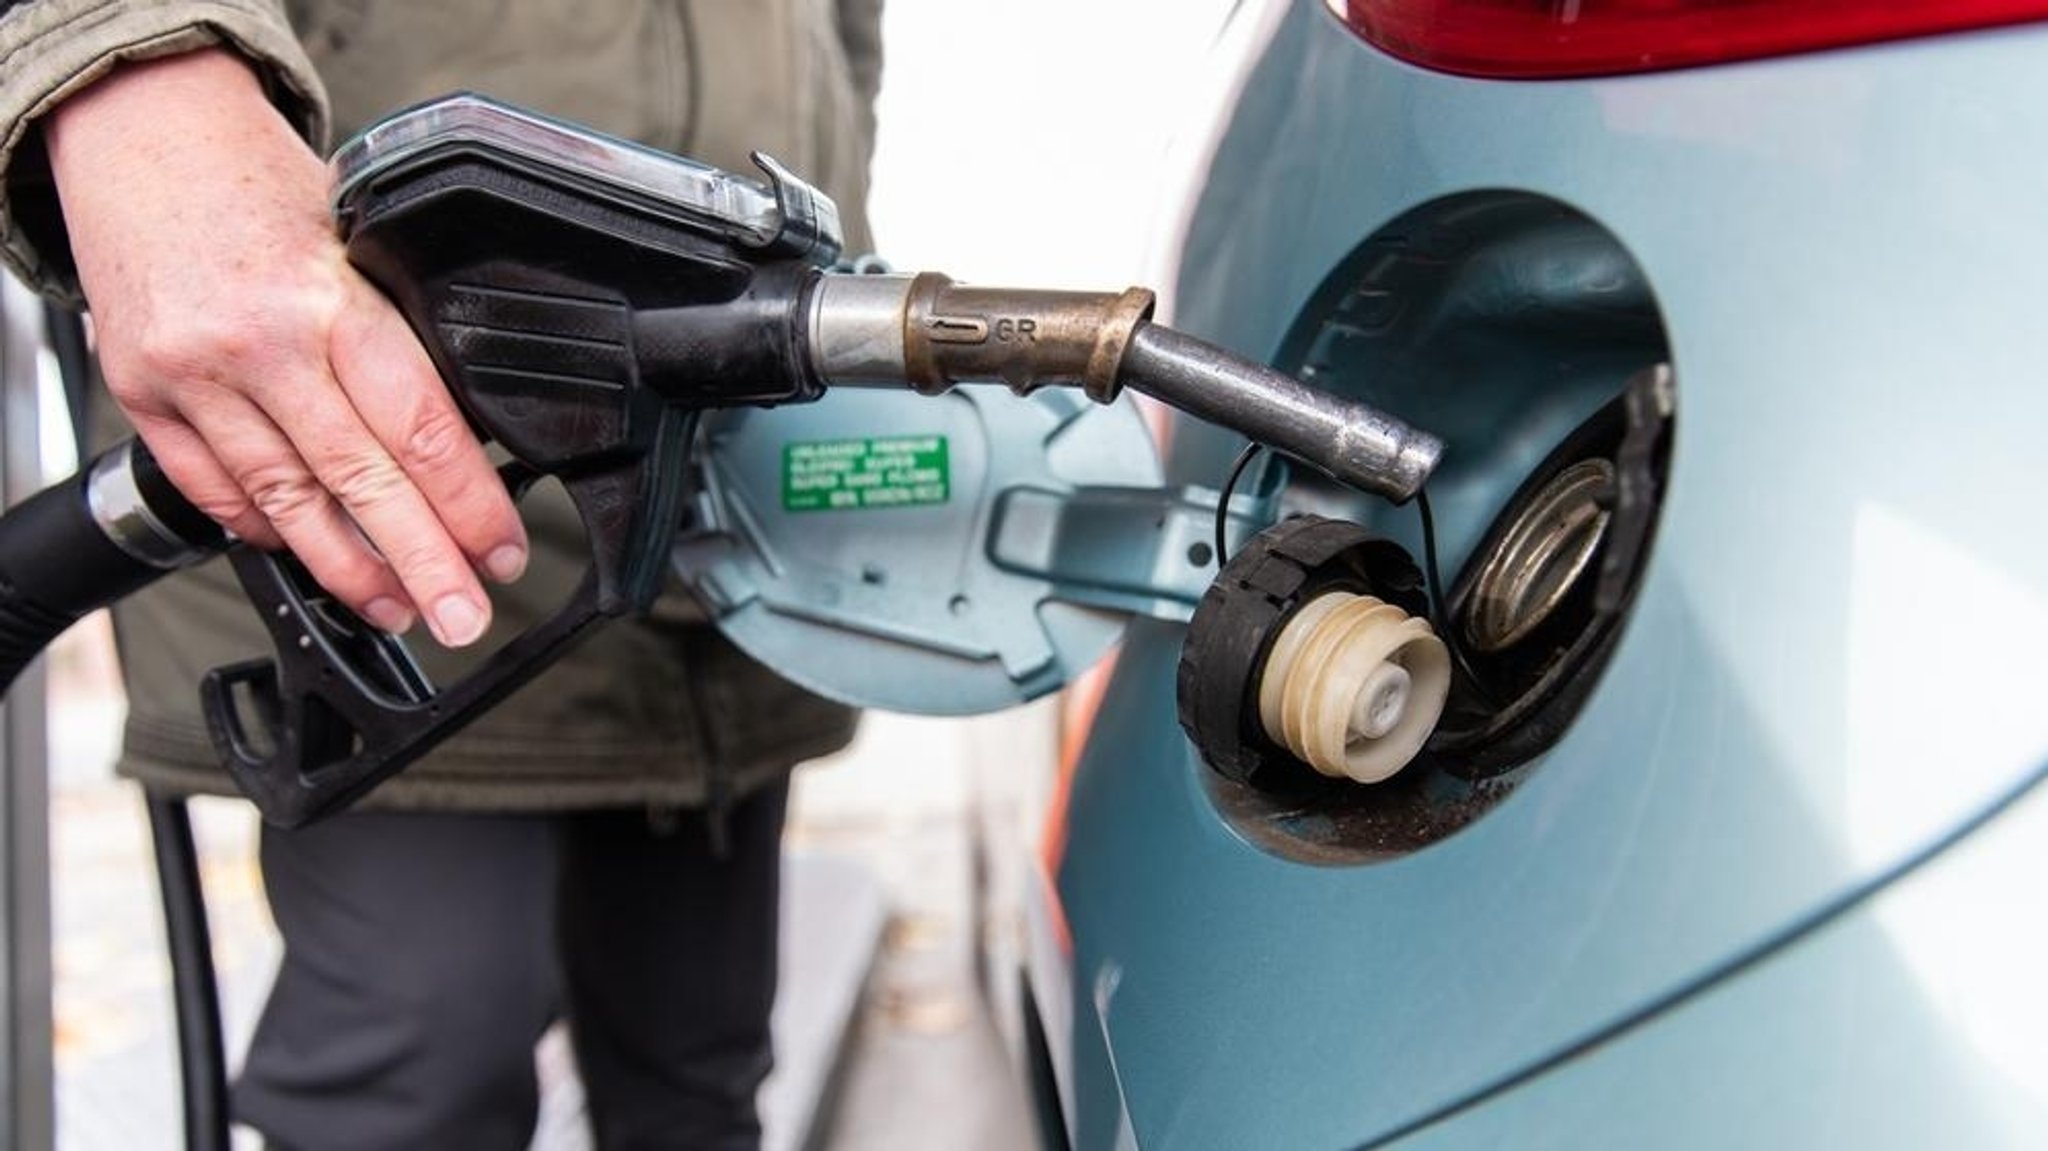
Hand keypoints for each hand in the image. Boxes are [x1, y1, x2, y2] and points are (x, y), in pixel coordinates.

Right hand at [45, 49, 524, 646]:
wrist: (138, 130)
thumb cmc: (261, 183)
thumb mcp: (358, 240)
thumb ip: (398, 332)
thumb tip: (465, 433)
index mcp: (329, 300)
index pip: (419, 428)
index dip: (467, 505)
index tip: (502, 551)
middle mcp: (258, 345)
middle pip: (360, 482)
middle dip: (422, 562)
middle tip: (463, 617)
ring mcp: (193, 377)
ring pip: (285, 501)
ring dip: (348, 569)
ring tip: (398, 608)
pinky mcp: (143, 396)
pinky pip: (214, 487)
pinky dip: (265, 530)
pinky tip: (311, 560)